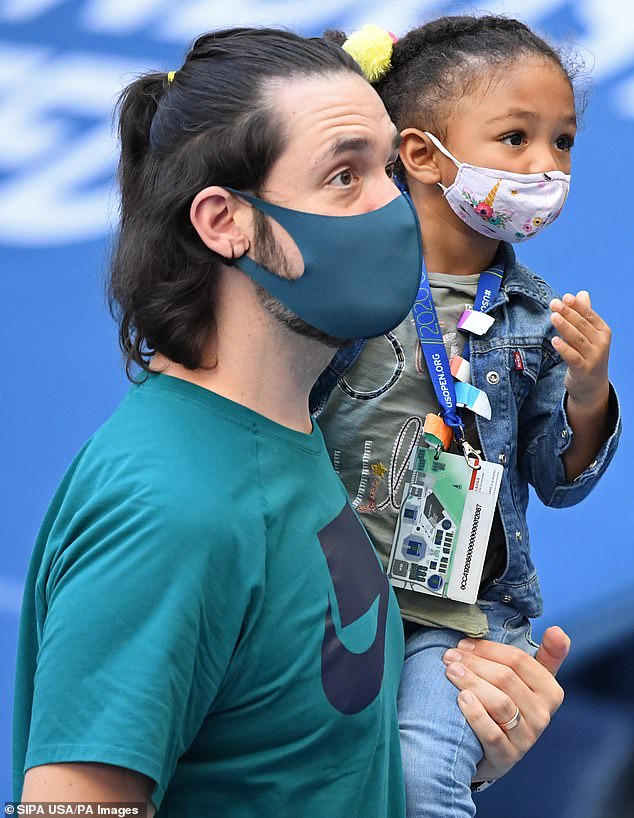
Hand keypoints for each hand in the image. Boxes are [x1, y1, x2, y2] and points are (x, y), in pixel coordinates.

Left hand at [443, 626, 570, 783]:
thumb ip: (545, 654)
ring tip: (450, 672)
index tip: (463, 643)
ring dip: (471, 683)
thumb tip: (558, 630)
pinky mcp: (507, 758)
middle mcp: (543, 715)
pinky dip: (475, 714)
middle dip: (474, 663)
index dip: (488, 649)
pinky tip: (460, 699)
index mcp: (550, 691)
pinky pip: (492, 734)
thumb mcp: (528, 680)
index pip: (518, 660)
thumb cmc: (510, 704)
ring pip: (500, 703)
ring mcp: (526, 739)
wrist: (492, 751)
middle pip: (506, 679)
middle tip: (449, 656)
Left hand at [549, 291, 610, 407]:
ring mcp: (593, 357)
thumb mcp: (589, 335)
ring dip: (564, 327)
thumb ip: (584, 315)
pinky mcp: (583, 370)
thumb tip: (581, 293)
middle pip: (582, 325)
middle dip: (567, 313)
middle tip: (553, 303)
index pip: (589, 315)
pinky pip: (572, 357)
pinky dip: (563, 348)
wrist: (591, 386)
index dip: (577, 306)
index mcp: (603, 332)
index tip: (565, 296)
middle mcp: (601, 343)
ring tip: (553, 316)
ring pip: (577, 339)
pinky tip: (554, 340)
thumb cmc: (587, 355)